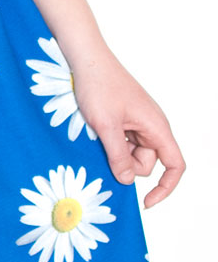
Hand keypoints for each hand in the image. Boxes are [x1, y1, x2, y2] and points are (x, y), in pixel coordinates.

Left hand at [71, 54, 184, 207]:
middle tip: (103, 147)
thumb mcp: (105, 125)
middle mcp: (152, 126)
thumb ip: (117, 156)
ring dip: (114, 153)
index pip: (175, 165)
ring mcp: (138, 123)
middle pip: (147, 163)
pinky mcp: (124, 120)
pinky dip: (109, 143)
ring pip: (131, 154)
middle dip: (126, 165)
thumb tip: (127, 181)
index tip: (146, 202)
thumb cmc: (99, 86)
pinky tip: (95, 131)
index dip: (165, 187)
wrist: (86, 59)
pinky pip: (121, 143)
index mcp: (157, 127)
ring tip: (97, 133)